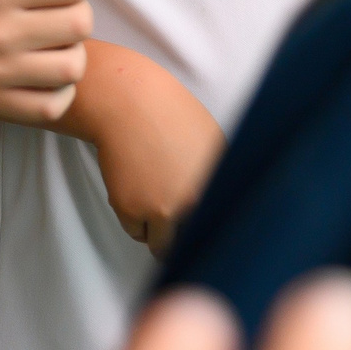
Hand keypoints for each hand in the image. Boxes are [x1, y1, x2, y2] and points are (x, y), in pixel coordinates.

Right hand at [91, 63, 223, 255]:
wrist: (128, 104)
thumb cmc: (168, 116)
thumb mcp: (213, 144)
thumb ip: (219, 182)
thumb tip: (221, 211)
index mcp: (220, 185)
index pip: (222, 230)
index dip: (211, 236)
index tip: (206, 241)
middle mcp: (196, 201)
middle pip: (193, 243)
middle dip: (184, 238)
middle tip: (174, 226)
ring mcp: (166, 208)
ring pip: (162, 245)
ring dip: (157, 232)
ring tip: (151, 200)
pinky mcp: (135, 210)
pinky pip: (136, 232)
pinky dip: (134, 220)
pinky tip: (133, 190)